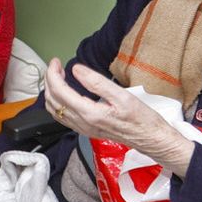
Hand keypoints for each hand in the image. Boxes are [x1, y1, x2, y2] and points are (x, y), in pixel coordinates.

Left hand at [43, 59, 195, 175]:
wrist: (151, 139)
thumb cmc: (142, 119)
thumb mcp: (123, 96)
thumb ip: (97, 83)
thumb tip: (76, 70)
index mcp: (89, 113)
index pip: (59, 91)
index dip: (53, 74)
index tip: (55, 61)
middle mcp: (82, 123)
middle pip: (52, 100)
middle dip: (49, 80)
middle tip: (55, 66)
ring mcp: (83, 129)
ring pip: (55, 110)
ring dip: (51, 91)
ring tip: (58, 76)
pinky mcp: (86, 130)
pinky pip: (62, 117)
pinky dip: (57, 102)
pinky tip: (64, 94)